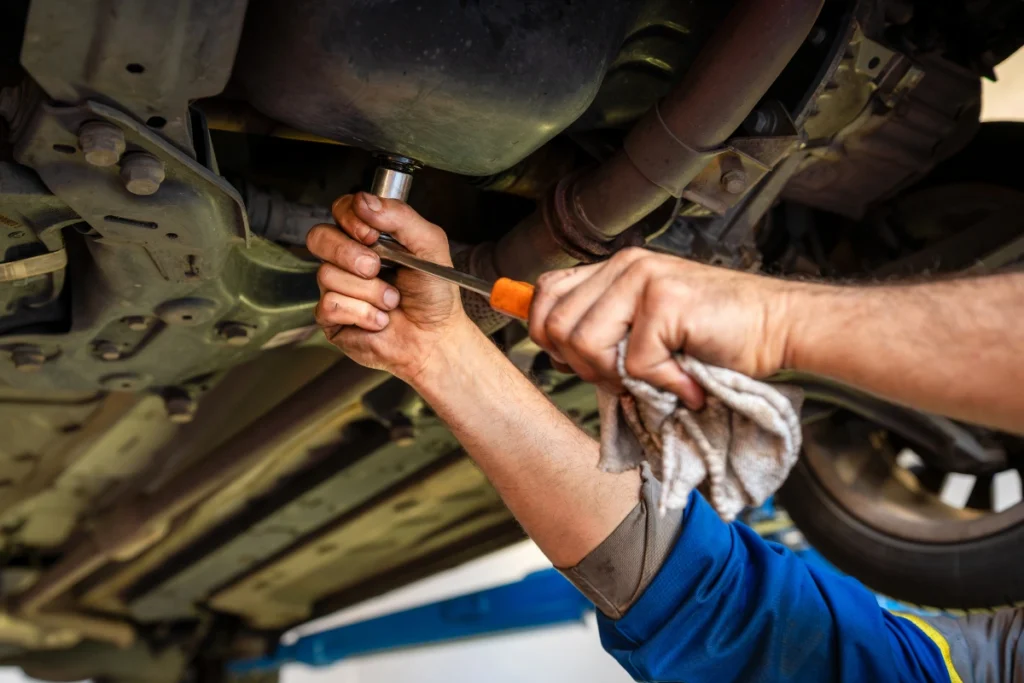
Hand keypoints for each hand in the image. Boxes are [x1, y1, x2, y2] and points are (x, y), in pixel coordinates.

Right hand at [307, 192, 470, 383]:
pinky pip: (330, 304)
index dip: (350, 218)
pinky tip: (379, 319)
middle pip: (319, 237)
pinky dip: (362, 313)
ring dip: (369, 291)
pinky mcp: (331, 317)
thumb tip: (364, 201)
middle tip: (376, 267)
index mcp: (369, 235)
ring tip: (391, 301)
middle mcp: (348, 258)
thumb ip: (401, 217)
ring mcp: (337, 286)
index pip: (341, 210)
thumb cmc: (434, 294)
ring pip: (328, 274)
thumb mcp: (430, 245)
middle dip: (349, 253)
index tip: (371, 235)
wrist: (435, 338)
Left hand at [528, 248, 797, 408]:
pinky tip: (688, 380)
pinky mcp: (666, 300)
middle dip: (585, 367)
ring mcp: (644, 278)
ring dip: (620, 377)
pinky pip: (634, 362)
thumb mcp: (648, 327)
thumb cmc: (717, 334)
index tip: (576, 362)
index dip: (546, 336)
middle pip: (556, 326)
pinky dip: (663, 384)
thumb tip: (556, 352)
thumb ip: (606, 329)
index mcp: (614, 269)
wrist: (779, 327)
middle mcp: (624, 266)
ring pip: (586, 344)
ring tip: (658, 379)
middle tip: (628, 379)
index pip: (546, 294)